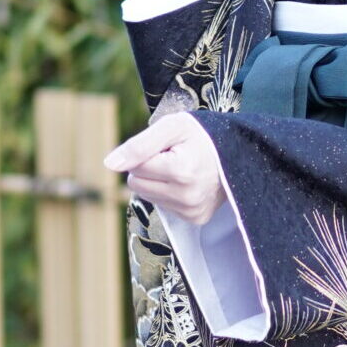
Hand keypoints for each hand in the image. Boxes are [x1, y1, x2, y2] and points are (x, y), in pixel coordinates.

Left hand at [104, 114, 226, 224]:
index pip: (135, 167)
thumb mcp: (171, 127)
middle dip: (149, 168)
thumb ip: (138, 145)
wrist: (237, 152)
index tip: (170, 147)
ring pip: (148, 196)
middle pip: (137, 185)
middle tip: (175, 157)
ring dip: (159, 181)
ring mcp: (192, 211)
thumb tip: (109, 164)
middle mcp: (188, 196)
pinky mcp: (196, 219)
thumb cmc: (202, 135)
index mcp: (182, 171)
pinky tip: (188, 182)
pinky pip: (163, 206)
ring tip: (183, 168)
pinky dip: (170, 193)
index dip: (147, 152)